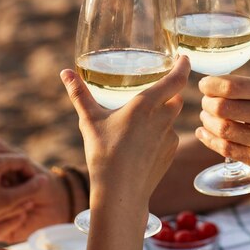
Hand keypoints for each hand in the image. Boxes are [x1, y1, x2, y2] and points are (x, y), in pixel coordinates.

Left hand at [0, 137, 46, 226]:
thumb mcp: (7, 201)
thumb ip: (28, 190)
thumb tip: (44, 180)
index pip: (20, 160)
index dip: (31, 171)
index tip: (35, 183)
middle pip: (5, 158)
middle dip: (16, 170)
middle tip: (23, 182)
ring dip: (2, 169)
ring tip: (8, 183)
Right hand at [0, 165, 71, 243]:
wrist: (60, 204)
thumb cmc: (43, 181)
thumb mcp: (24, 163)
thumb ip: (4, 152)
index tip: (7, 175)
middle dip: (1, 192)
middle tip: (15, 188)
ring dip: (8, 209)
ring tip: (29, 202)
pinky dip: (10, 222)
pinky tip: (24, 215)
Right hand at [60, 56, 189, 207]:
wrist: (120, 192)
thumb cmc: (103, 154)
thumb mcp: (89, 121)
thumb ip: (79, 94)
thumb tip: (65, 72)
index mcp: (146, 105)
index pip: (176, 79)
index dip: (183, 66)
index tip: (184, 58)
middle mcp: (163, 118)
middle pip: (176, 97)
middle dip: (170, 92)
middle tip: (158, 89)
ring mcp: (169, 137)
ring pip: (173, 117)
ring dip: (164, 113)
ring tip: (143, 120)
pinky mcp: (170, 152)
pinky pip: (169, 136)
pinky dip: (160, 133)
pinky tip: (143, 143)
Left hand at [195, 75, 249, 185]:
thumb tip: (215, 83)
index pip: (230, 86)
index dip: (209, 85)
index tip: (204, 85)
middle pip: (222, 107)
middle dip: (207, 104)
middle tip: (206, 103)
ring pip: (221, 129)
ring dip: (207, 121)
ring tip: (207, 117)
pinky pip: (226, 149)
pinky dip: (209, 139)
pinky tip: (205, 133)